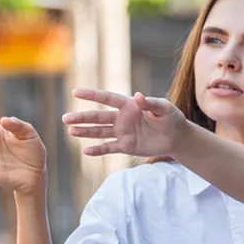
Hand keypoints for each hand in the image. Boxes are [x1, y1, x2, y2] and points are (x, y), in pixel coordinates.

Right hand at [62, 89, 186, 157]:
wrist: (177, 138)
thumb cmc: (171, 118)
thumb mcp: (164, 108)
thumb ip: (150, 103)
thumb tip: (137, 96)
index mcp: (129, 106)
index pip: (107, 98)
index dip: (92, 95)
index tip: (75, 92)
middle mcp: (122, 118)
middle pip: (98, 117)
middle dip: (82, 118)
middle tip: (65, 118)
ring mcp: (123, 133)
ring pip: (100, 132)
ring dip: (85, 132)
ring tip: (70, 131)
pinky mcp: (126, 146)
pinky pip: (109, 148)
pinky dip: (98, 150)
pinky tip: (86, 152)